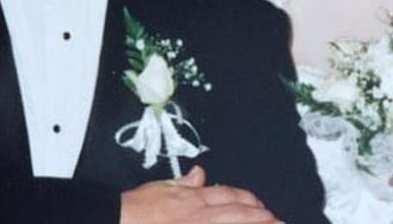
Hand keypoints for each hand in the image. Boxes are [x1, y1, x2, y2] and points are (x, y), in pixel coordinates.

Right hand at [120, 165, 280, 223]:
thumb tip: (199, 174)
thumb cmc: (132, 209)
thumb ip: (182, 184)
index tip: (263, 208)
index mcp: (192, 199)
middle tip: (279, 221)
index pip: (229, 197)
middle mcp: (197, 214)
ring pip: (231, 223)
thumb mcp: (159, 189)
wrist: (113, 219)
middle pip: (237, 214)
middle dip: (261, 219)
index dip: (249, 202)